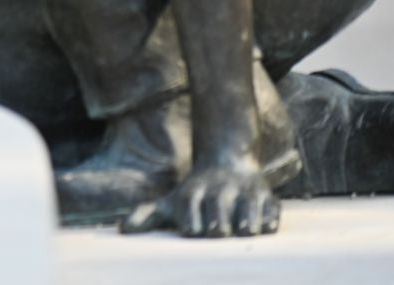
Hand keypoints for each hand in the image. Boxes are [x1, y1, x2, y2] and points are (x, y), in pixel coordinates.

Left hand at [122, 154, 279, 237]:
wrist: (228, 161)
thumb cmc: (196, 194)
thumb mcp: (171, 202)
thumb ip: (147, 216)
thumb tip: (122, 230)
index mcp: (192, 196)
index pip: (191, 220)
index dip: (192, 226)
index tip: (191, 230)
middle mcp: (218, 194)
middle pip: (218, 222)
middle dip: (218, 228)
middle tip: (218, 231)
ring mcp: (244, 195)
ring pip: (247, 217)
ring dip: (245, 226)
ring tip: (243, 231)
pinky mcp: (267, 197)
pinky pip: (271, 213)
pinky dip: (268, 221)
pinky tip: (264, 227)